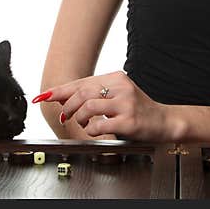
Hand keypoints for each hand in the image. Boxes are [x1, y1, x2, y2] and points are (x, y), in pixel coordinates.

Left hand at [33, 71, 173, 140]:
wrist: (165, 121)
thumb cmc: (139, 110)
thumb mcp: (118, 95)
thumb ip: (95, 94)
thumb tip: (65, 97)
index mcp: (116, 78)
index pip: (82, 81)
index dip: (60, 90)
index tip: (44, 95)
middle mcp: (121, 87)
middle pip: (82, 93)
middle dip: (68, 106)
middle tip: (66, 116)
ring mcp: (126, 103)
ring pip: (88, 107)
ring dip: (80, 118)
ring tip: (84, 124)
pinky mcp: (128, 121)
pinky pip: (100, 125)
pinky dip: (92, 130)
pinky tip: (96, 131)